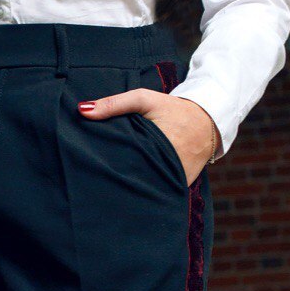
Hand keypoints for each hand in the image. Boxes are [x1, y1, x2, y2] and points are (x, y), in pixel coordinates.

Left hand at [77, 90, 219, 183]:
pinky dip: (146, 189)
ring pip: (145, 188)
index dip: (106, 164)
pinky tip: (129, 190)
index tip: (90, 165)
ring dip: (129, 187)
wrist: (207, 122)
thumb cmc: (172, 109)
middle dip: (115, 177)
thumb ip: (115, 104)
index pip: (124, 161)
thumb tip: (82, 111)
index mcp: (159, 145)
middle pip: (132, 178)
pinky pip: (159, 191)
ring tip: (107, 189)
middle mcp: (168, 167)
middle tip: (93, 178)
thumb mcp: (144, 100)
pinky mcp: (180, 187)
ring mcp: (175, 180)